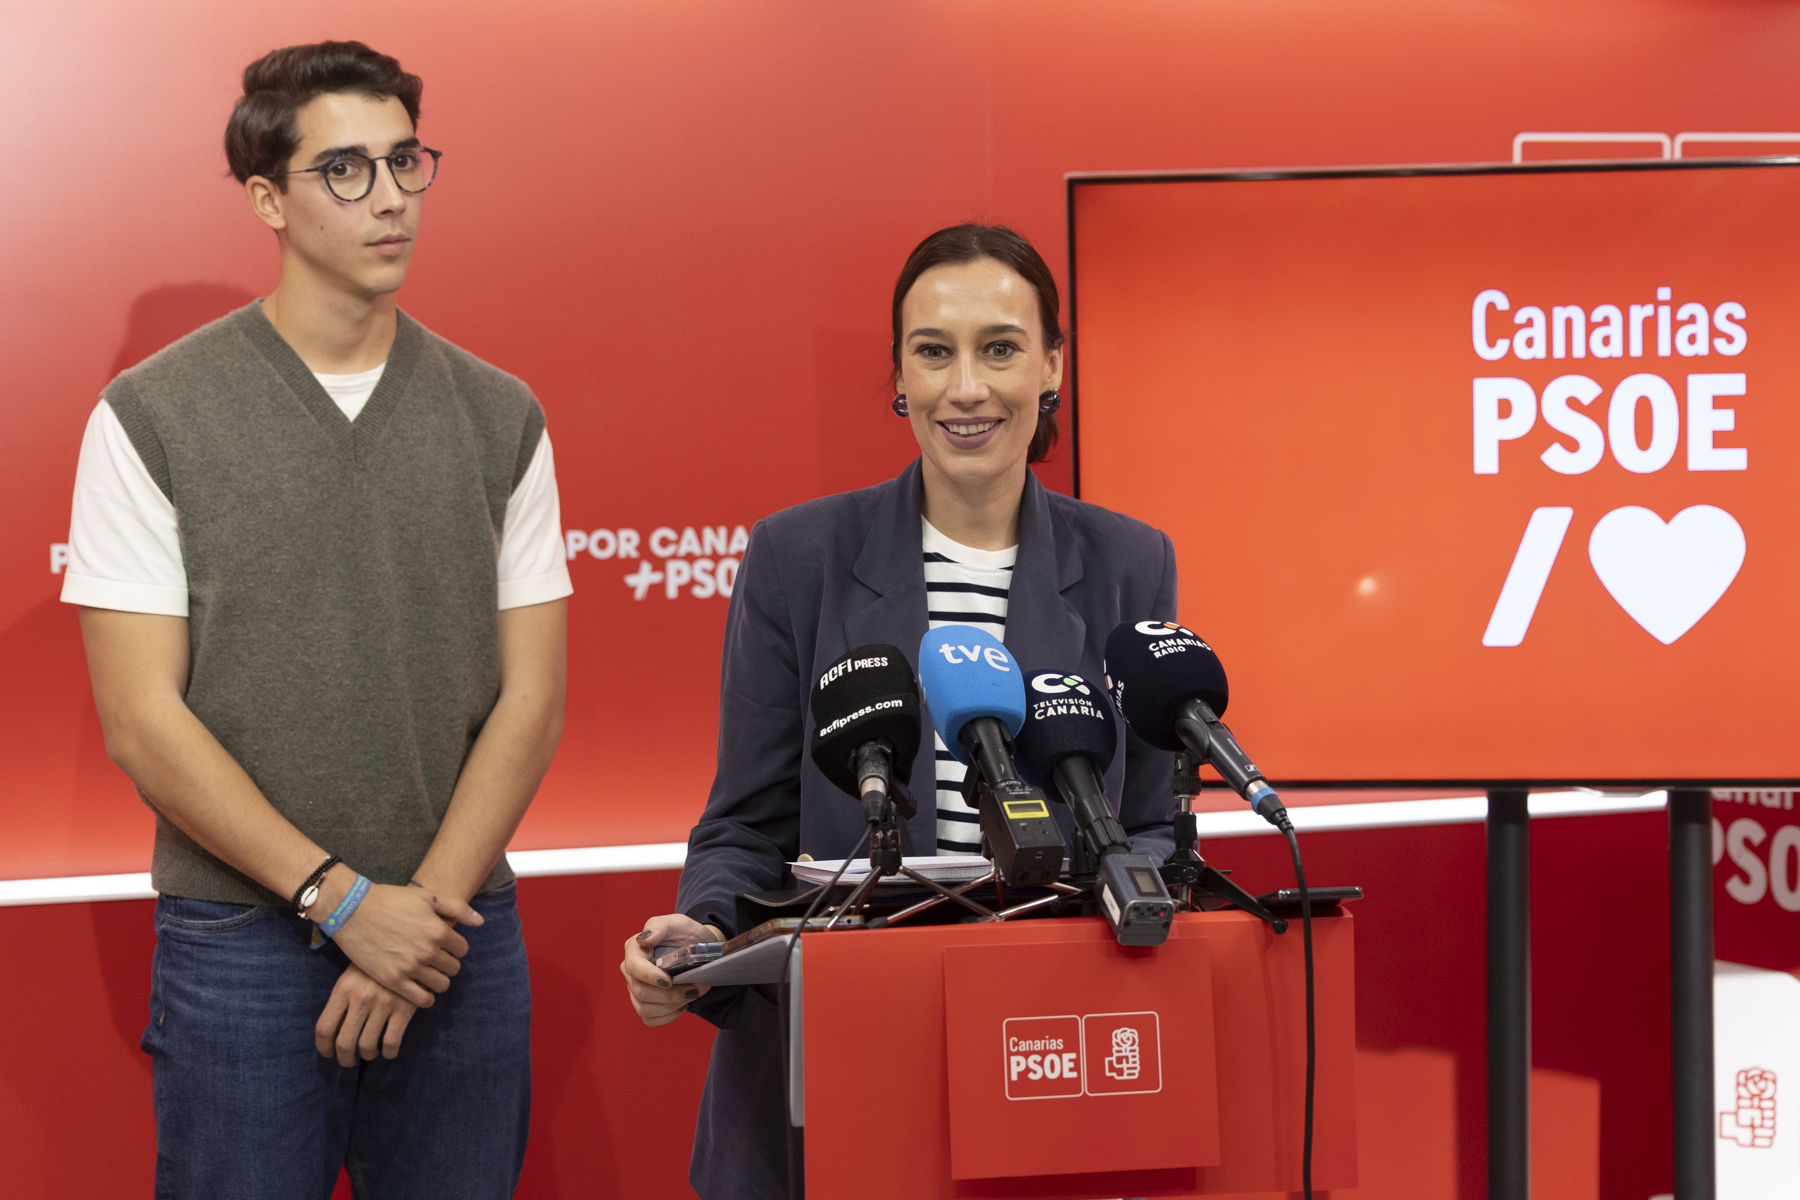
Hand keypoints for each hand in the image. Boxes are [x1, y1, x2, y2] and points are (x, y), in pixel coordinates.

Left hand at [315, 963, 417, 1066]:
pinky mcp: (404, 1009)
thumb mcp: (353, 976)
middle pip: (345, 1043)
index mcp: (344, 989)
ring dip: (368, 1055)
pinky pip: (392, 1042)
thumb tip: (336, 1033)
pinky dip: (389, 1052)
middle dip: (345, 1059)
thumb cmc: (375, 965)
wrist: (409, 947)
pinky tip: (389, 1050)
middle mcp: (361, 998)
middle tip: (348, 1061)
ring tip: (370, 1052)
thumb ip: (343, 1002)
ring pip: (368, 1046)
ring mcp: (383, 1004)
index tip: (328, 1053)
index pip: (324, 1028)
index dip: (323, 1047)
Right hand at [318, 870, 482, 1006]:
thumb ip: (457, 908)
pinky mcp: (393, 980)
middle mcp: (427, 951)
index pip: (462, 950)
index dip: (455, 948)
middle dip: (447, 964)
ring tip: (428, 973)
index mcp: (439, 930)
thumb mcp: (427, 896)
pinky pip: (422, 1000)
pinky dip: (426, 997)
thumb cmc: (390, 900)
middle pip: (453, 969)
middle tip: (436, 960)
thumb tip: (480, 922)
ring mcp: (410, 968)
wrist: (353, 910)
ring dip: (438, 980)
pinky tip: (420, 989)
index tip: (445, 946)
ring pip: (441, 985)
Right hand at [621, 913, 722, 1026]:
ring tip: (692, 994)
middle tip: (694, 989)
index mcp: (634, 949)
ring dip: (671, 1006)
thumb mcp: (678, 923)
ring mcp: (635, 989)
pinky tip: (682, 1004)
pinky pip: (650, 1019)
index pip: (634, 967)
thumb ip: (660, 925)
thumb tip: (644, 939)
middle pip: (640, 992)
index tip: (669, 981)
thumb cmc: (687, 935)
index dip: (650, 977)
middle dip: (669, 995)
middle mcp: (631, 971)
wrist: (700, 951)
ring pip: (644, 1008)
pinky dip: (668, 1015)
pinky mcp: (644, 1004)